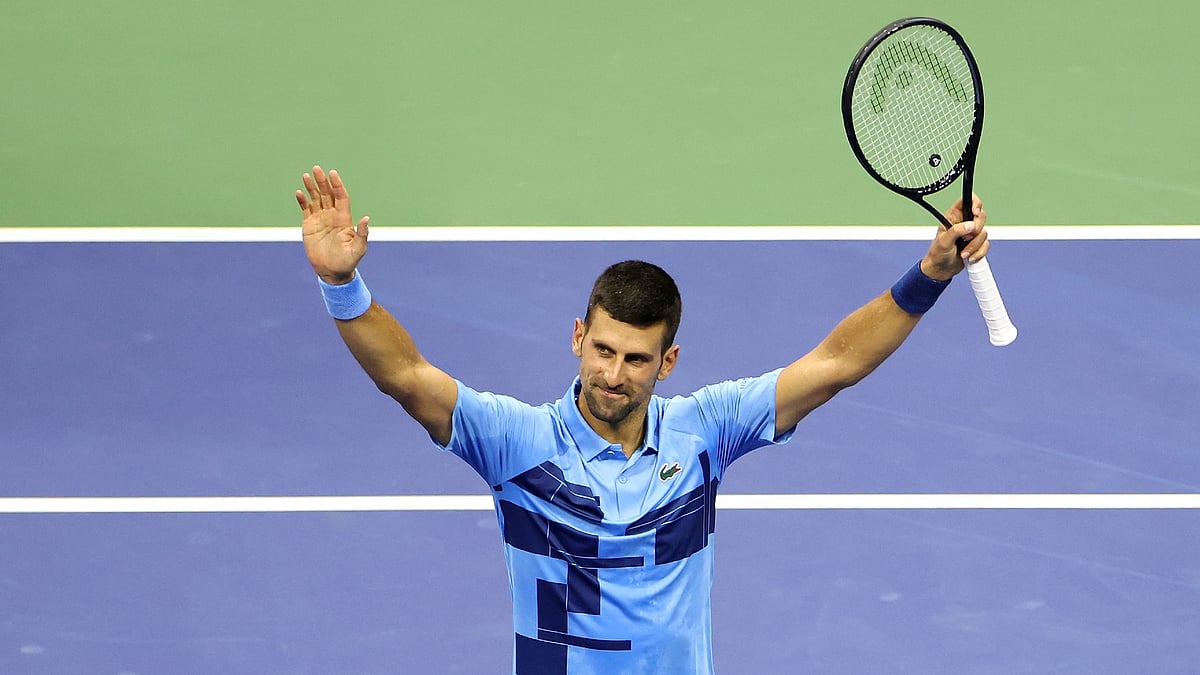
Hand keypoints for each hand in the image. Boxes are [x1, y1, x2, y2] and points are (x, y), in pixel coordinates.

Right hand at [296, 165, 369, 283]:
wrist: (332, 272)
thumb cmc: (348, 261)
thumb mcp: (358, 248)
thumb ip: (362, 233)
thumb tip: (366, 218)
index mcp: (344, 218)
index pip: (341, 197)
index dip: (337, 185)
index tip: (333, 173)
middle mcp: (332, 216)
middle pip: (327, 194)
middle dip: (322, 181)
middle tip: (317, 168)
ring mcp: (320, 219)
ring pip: (316, 199)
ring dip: (311, 187)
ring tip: (306, 175)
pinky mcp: (309, 225)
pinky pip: (306, 209)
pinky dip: (302, 201)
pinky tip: (299, 192)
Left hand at [920, 193, 989, 280]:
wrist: (941, 270)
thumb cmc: (938, 254)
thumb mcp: (944, 241)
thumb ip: (956, 231)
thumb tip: (971, 225)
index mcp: (954, 217)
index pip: (968, 200)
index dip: (975, 203)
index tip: (975, 213)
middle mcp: (964, 222)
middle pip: (981, 216)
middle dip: (976, 230)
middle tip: (966, 238)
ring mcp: (971, 233)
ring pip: (984, 233)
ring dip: (974, 246)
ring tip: (963, 253)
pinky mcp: (977, 244)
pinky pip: (986, 245)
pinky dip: (978, 253)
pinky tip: (968, 258)